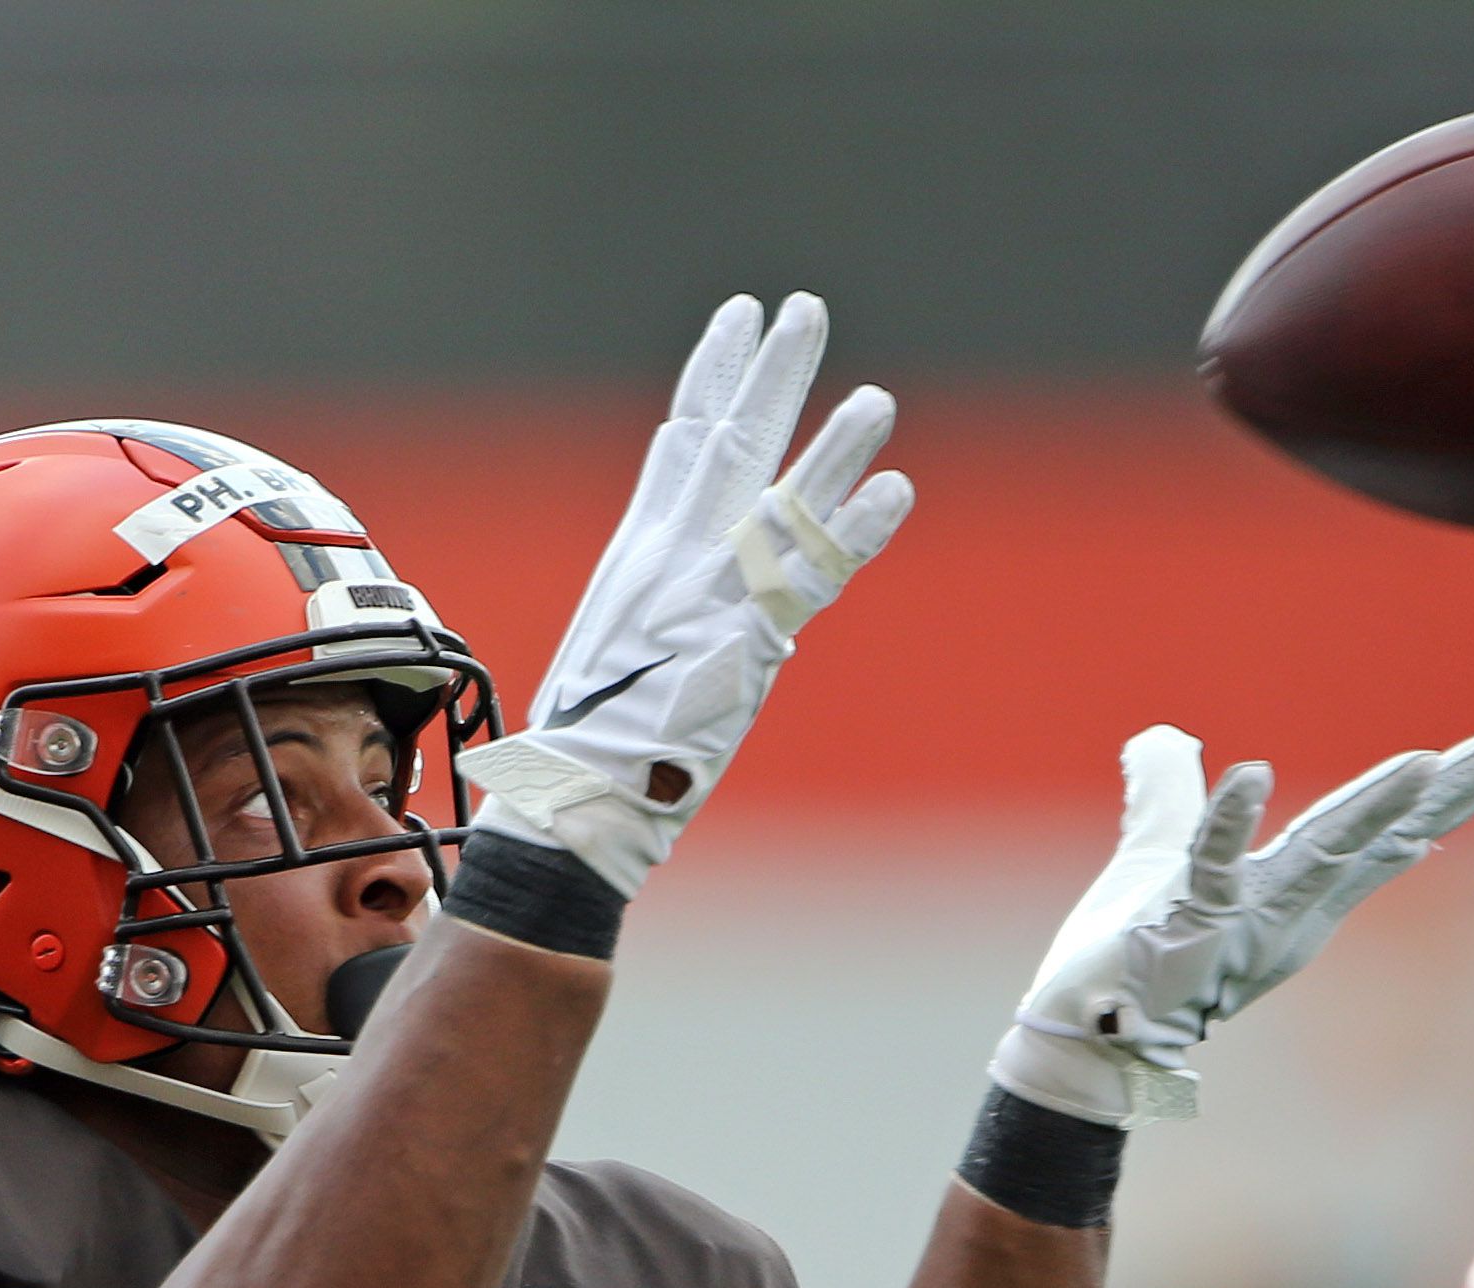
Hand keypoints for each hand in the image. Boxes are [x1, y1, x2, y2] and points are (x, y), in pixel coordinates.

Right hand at [458, 291, 909, 898]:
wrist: (575, 795)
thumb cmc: (591, 739)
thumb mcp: (618, 644)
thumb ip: (665, 594)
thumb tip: (712, 582)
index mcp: (641, 555)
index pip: (681, 443)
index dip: (713, 375)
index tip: (738, 318)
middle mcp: (673, 557)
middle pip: (727, 441)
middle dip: (767, 371)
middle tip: (800, 306)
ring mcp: (709, 594)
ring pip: (780, 498)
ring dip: (833, 445)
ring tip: (878, 397)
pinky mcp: (744, 639)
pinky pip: (813, 574)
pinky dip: (855, 530)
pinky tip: (897, 489)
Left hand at [989, 724, 1473, 1125]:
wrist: (1082, 1036)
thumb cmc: (1127, 959)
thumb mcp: (1157, 857)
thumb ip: (1170, 796)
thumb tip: (1165, 734)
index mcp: (1286, 895)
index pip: (1368, 839)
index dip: (1429, 801)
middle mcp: (1280, 913)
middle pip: (1368, 840)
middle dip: (1440, 795)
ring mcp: (1239, 923)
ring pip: (1317, 855)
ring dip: (1371, 811)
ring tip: (1427, 764)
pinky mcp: (1185, 928)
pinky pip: (1211, 867)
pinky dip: (1230, 822)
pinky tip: (1251, 773)